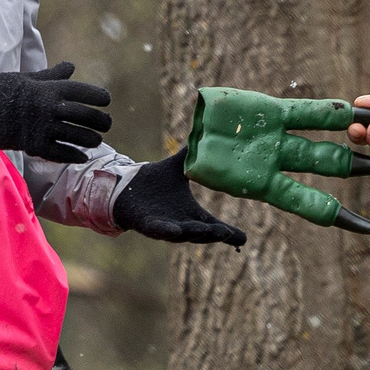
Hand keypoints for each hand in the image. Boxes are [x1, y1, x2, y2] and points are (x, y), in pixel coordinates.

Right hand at [0, 62, 111, 164]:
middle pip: (86, 116)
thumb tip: (71, 67)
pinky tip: (82, 156)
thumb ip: (52, 76)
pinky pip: (60, 152)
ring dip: (91, 139)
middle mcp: (51, 108)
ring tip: (96, 140)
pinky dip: (74, 155)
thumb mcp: (29, 78)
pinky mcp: (35, 145)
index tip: (106, 101)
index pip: (84, 92)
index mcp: (50, 89)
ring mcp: (44, 128)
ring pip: (77, 136)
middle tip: (107, 123)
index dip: (99, 97)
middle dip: (101, 121)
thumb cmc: (2, 90)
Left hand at [112, 150, 245, 246]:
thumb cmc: (155, 182)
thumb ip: (191, 154)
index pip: (214, 226)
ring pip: (183, 233)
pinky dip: (166, 231)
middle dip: (214, 234)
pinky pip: (158, 230)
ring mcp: (165, 226)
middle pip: (201, 233)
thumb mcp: (177, 168)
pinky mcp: (147, 225)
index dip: (228, 233)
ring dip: (194, 233)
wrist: (125, 187)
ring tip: (209, 231)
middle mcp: (181, 223)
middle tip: (226, 233)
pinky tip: (175, 230)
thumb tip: (206, 131)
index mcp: (191, 214)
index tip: (243, 238)